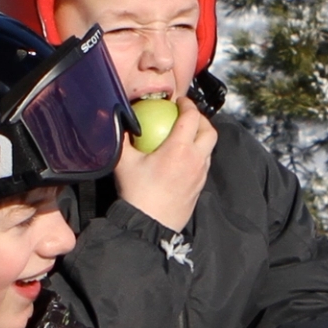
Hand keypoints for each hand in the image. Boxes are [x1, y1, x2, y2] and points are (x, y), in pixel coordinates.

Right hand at [112, 93, 216, 233]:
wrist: (150, 225)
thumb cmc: (137, 194)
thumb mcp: (124, 163)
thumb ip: (122, 139)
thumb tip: (118, 121)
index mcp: (180, 149)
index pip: (192, 117)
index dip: (188, 104)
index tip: (179, 101)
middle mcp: (196, 159)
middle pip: (209, 131)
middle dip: (201, 119)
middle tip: (186, 115)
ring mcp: (200, 174)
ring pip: (209, 148)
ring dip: (201, 137)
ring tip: (186, 134)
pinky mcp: (200, 187)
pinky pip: (204, 163)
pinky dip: (199, 153)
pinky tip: (184, 157)